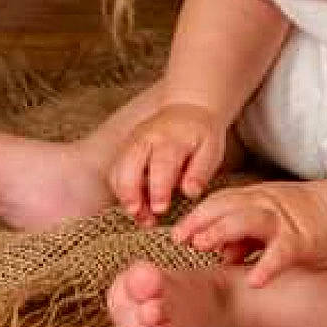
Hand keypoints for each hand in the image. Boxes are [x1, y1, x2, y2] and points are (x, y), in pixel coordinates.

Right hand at [109, 102, 230, 225]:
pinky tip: (136, 206)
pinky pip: (115, 171)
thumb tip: (190, 192)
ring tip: (141, 218)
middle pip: (129, 164)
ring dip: (124, 196)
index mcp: (171, 138)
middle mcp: (147, 138)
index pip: (161, 164)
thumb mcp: (211, 150)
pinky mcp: (125, 148)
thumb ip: (200, 172)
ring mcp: (132, 142)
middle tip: (137, 215)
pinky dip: (120, 192)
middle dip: (129, 192)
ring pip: (118, 169)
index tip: (159, 209)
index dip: (158, 189)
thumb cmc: (201, 134)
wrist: (189, 108)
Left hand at [173, 180, 326, 286]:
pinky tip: (253, 281)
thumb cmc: (304, 219)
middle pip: (226, 207)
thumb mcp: (267, 223)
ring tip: (204, 249)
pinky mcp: (302, 241)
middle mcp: (266, 205)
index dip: (196, 216)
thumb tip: (219, 252)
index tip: (177, 234)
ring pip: (248, 220)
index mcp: (256, 198)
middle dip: (201, 222)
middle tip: (182, 240)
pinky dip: (266, 265)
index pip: (219, 202)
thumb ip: (242, 236)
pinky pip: (281, 253)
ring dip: (223, 232)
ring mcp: (284, 222)